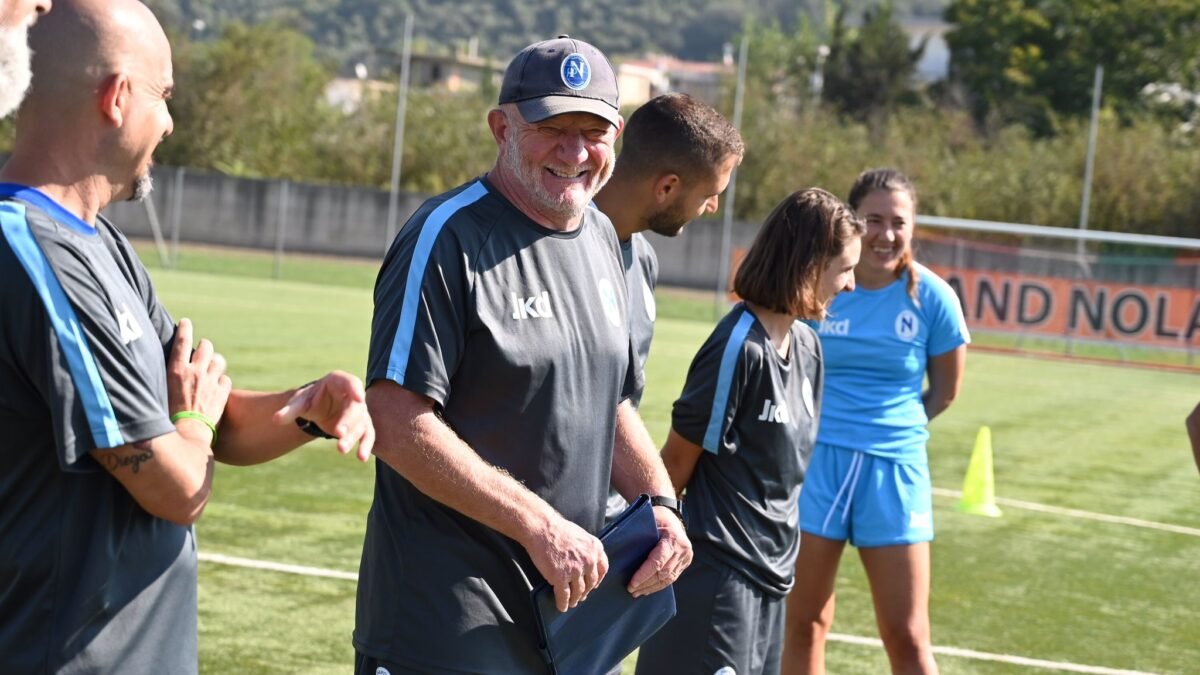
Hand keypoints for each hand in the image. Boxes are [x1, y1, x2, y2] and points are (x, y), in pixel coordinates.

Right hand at [167, 318, 231, 442]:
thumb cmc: (167, 417)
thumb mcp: (160, 392)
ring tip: (210, 370)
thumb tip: (160, 371)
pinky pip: (226, 380)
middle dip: (204, 347)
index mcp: (176, 370)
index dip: (185, 328)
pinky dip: (222, 383)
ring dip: (215, 363)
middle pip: (206, 346)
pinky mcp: (222, 393)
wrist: (187, 434)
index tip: (186, 322)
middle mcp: (195, 372)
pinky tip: (217, 389)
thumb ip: (167, 378)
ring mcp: (210, 381)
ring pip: (219, 360)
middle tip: (201, 354)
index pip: (182, 341)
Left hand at [272, 371, 374, 461]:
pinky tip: (361, 458)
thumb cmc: (310, 400)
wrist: (319, 408)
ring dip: (352, 437)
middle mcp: (353, 396)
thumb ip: (289, 410)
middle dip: (348, 421)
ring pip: (360, 424)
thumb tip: (275, 419)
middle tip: (338, 433)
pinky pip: (367, 435)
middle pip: (355, 408)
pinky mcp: (362, 426)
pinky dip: (365, 446)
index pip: (350, 382)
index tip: (359, 398)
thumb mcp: (299, 403)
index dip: (355, 389)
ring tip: (341, 449)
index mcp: (338, 382)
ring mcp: (360, 411)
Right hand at [525, 513, 608, 611]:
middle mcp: (589, 561)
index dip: (598, 580)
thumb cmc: (558, 529)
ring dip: (576, 599)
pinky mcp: (560, 578)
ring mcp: (575, 570)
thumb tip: (585, 560)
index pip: (603, 569)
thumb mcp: (580, 535)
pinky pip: (564, 595)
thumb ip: (586, 549)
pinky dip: (563, 603)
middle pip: (591, 582)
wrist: (542, 529)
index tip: (594, 585)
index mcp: (595, 549)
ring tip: (573, 602)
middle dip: (586, 591)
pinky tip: (562, 606)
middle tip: (582, 596)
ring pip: (579, 591)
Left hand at [627, 505, 691, 596]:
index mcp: (672, 538)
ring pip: (668, 579)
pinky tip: (647, 589)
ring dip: (651, 587)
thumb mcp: (649, 519)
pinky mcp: (685, 563)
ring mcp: (685, 557)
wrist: (674, 518)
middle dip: (645, 583)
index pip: (657, 561)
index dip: (644, 574)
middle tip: (630, 590)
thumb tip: (619, 547)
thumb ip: (638, 533)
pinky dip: (659, 585)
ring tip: (636, 592)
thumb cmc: (657, 517)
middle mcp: (682, 549)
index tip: (632, 583)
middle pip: (662, 573)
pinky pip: (672, 578)